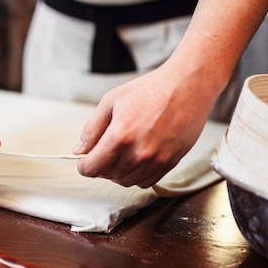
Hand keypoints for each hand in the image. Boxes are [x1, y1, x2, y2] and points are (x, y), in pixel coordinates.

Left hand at [74, 64, 214, 187]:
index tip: (84, 161)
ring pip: (126, 181)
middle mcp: (139, 153)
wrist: (188, 86)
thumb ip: (92, 128)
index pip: (92, 168)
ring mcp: (156, 161)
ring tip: (121, 152)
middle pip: (108, 176)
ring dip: (118, 172)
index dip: (84, 166)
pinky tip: (136, 157)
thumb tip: (79, 150)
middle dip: (101, 166)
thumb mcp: (111, 101)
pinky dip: (136, 174)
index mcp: (120, 136)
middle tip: (103, 151)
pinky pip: (146, 181)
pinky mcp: (170, 163)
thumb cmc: (151, 89)